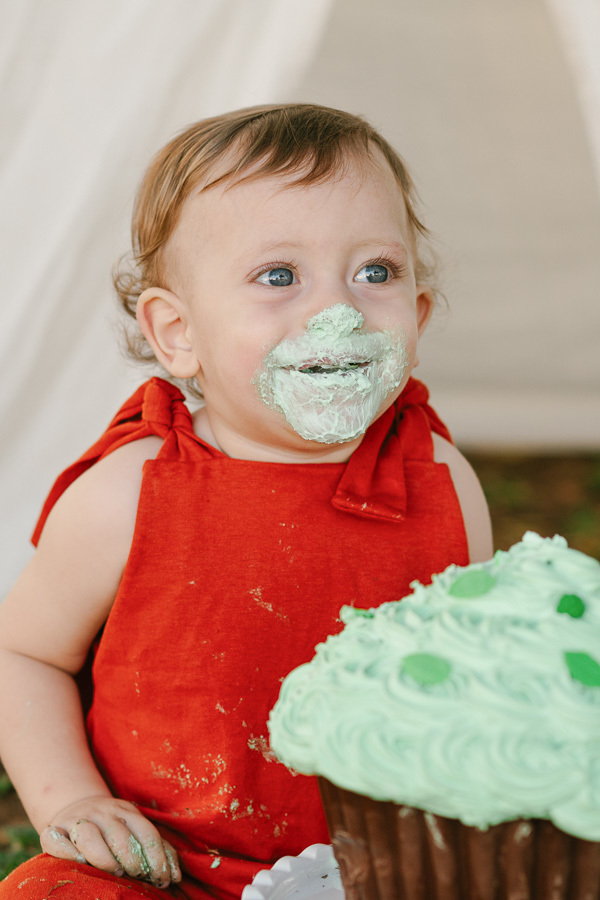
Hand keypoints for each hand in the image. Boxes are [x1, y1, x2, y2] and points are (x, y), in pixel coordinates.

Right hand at [39, 795, 180, 888]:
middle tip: (136, 877)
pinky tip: (80, 862)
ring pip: (89, 836)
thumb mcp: (136, 830)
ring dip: (104, 858)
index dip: (156, 858)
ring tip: (115, 873)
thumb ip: (157, 850)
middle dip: (132, 861)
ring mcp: (77, 820)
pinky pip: (57, 841)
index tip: (161, 879)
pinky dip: (68, 852)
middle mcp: (102, 812)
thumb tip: (176, 878)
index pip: (146, 833)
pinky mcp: (53, 830)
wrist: (76, 806)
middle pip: (119, 836)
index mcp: (127, 811)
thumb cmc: (113, 828)